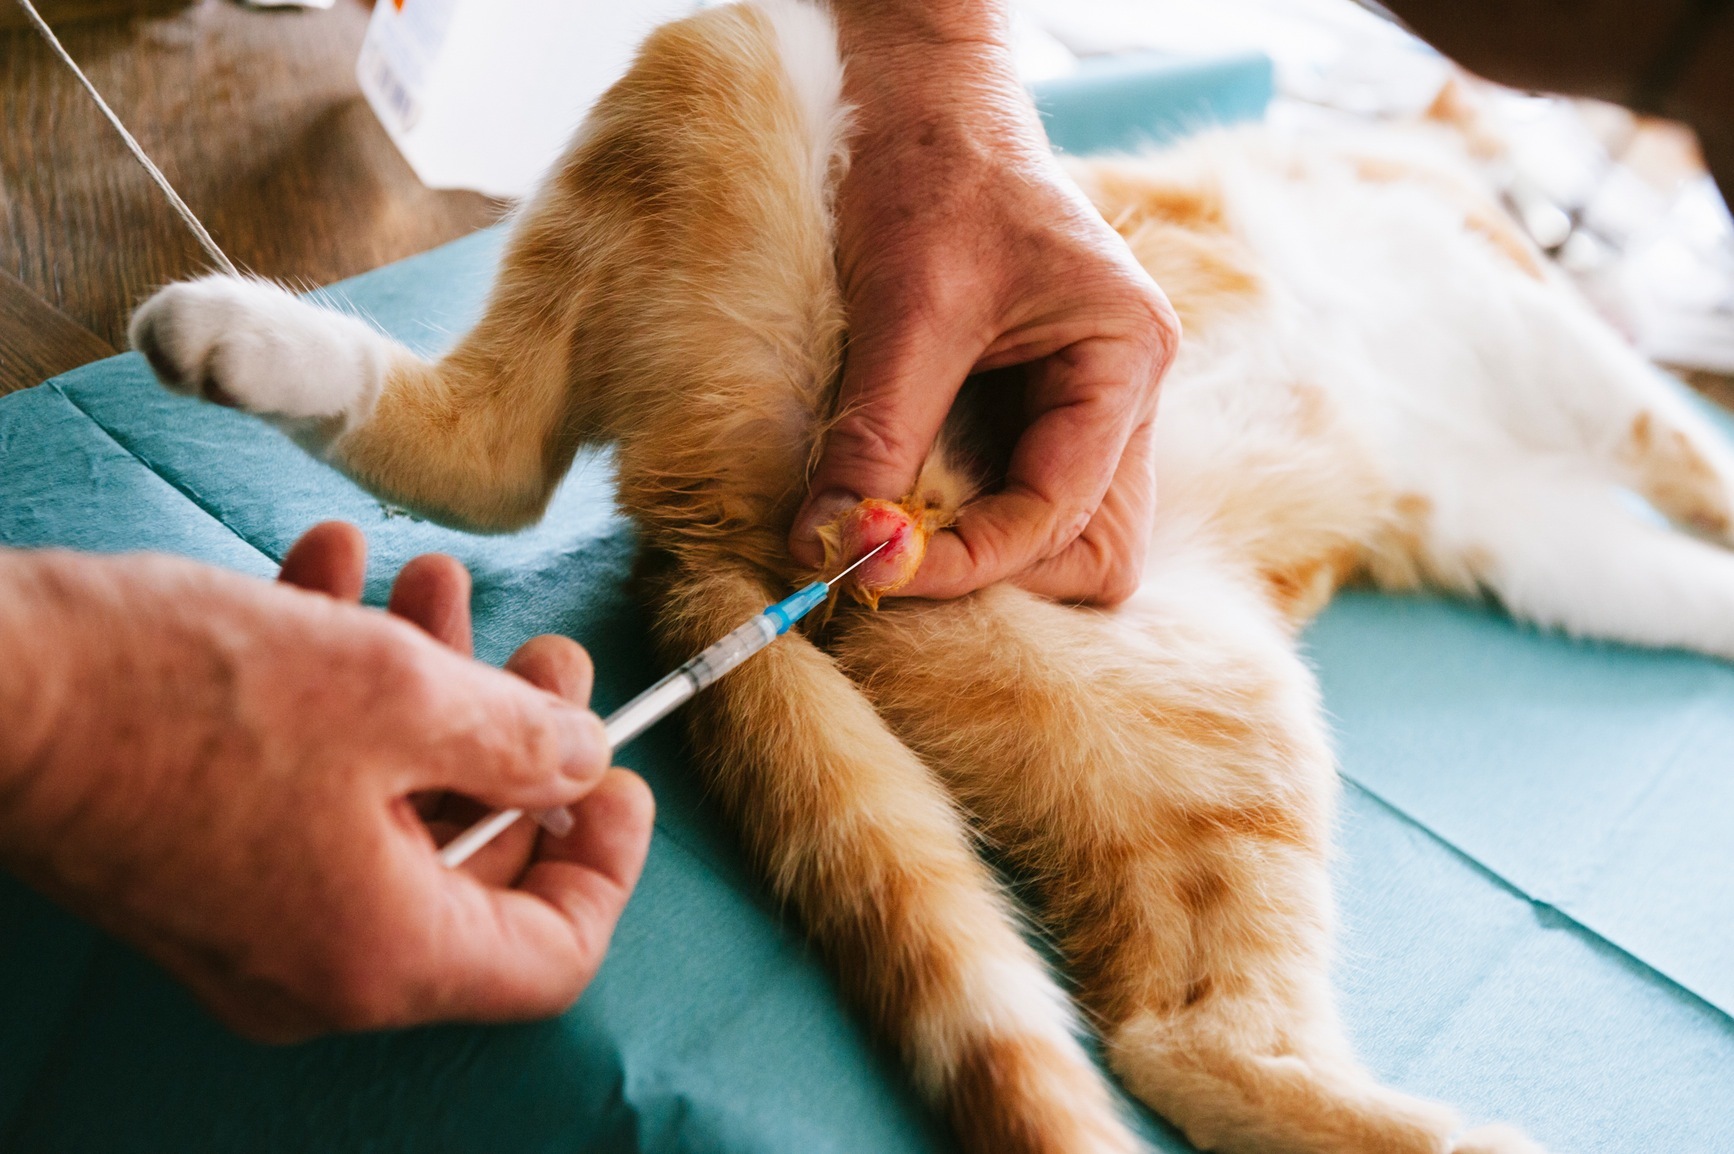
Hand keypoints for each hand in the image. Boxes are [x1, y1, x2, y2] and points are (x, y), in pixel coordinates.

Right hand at [0, 523, 652, 1040]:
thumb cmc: (181, 695)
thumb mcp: (399, 696)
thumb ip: (521, 739)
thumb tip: (585, 763)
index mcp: (385, 956)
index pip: (553, 953)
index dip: (607, 859)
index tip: (621, 772)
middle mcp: (321, 966)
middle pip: (476, 866)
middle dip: (513, 739)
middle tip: (538, 644)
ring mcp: (255, 919)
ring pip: (390, 807)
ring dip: (424, 687)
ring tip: (431, 579)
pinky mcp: (204, 862)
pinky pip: (308, 793)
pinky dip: (336, 693)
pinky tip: (333, 577)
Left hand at [789, 7, 1179, 604]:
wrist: (923, 103)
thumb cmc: (931, 174)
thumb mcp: (903, 310)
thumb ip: (874, 437)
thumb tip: (827, 548)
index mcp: (1123, 358)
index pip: (1062, 512)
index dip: (969, 560)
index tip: (871, 564)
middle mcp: (1122, 395)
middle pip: (1095, 550)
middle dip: (1000, 574)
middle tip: (897, 562)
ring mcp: (1087, 406)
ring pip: (1065, 538)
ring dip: (984, 555)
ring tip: (897, 534)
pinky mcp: (1038, 408)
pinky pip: (1020, 499)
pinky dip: (963, 521)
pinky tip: (902, 503)